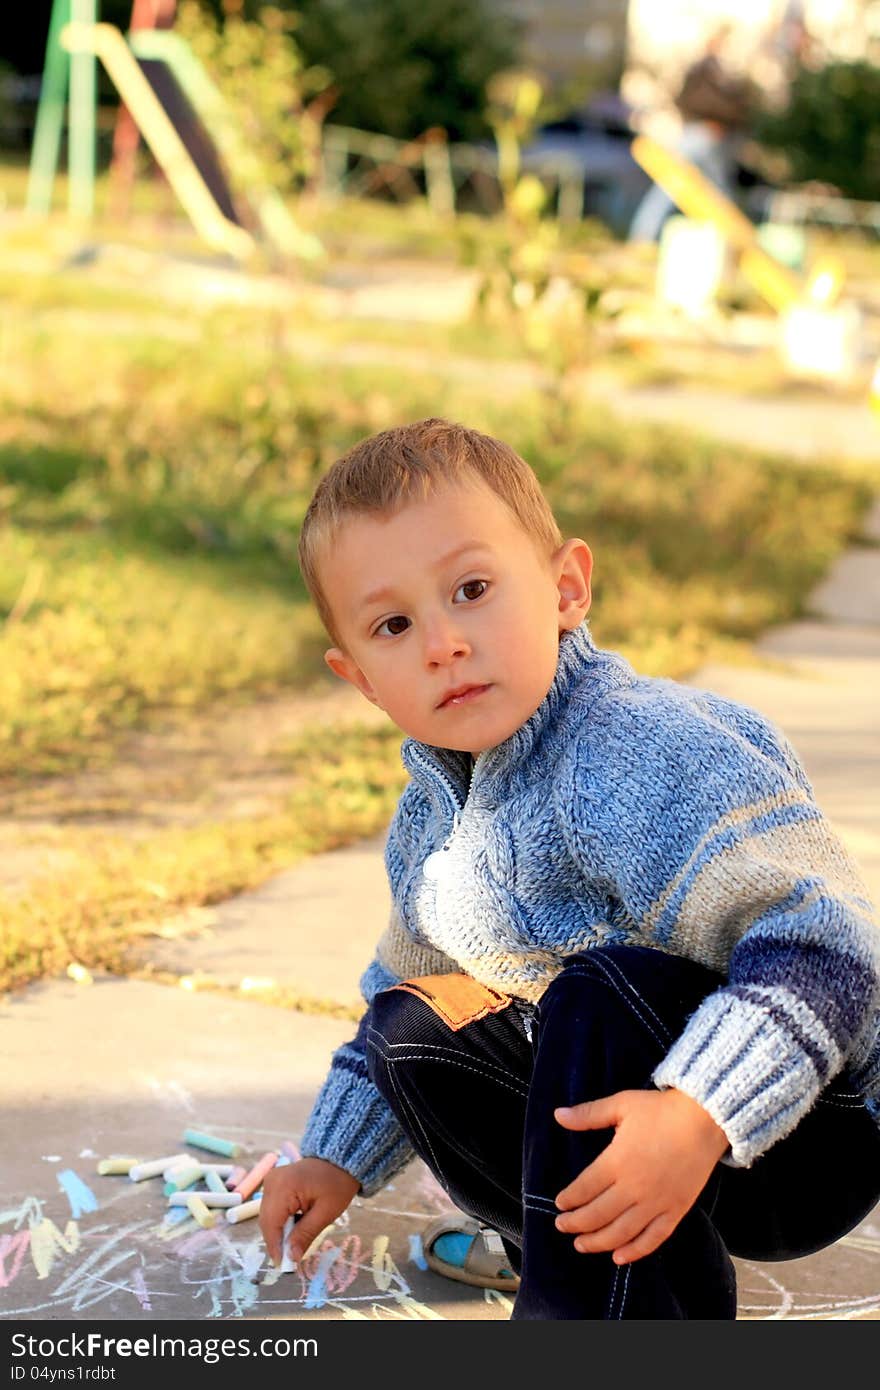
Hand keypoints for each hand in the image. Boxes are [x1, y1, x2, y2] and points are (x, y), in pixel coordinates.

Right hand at [259, 1157, 359, 1265]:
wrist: (339, 1161)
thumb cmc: (336, 1184)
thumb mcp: (326, 1212)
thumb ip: (306, 1234)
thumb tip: (291, 1258)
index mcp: (283, 1186)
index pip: (271, 1223)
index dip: (275, 1247)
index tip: (284, 1267)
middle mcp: (271, 1182)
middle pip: (267, 1221)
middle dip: (278, 1242)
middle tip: (292, 1259)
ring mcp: (271, 1181)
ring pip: (268, 1217)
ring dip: (280, 1232)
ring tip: (296, 1242)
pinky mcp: (274, 1183)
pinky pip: (272, 1209)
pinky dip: (281, 1221)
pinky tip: (296, 1225)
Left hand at [553, 1088, 728, 1264]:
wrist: (705, 1119)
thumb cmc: (660, 1110)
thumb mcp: (621, 1104)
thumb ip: (588, 1114)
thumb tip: (558, 1115)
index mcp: (617, 1161)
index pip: (584, 1188)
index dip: (569, 1199)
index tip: (559, 1204)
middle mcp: (634, 1187)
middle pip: (598, 1214)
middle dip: (576, 1224)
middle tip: (562, 1227)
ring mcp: (656, 1203)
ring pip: (621, 1232)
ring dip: (598, 1242)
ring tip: (581, 1245)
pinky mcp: (676, 1211)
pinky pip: (653, 1238)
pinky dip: (635, 1251)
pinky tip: (619, 1258)